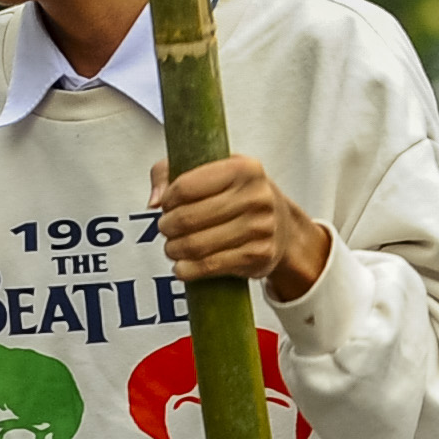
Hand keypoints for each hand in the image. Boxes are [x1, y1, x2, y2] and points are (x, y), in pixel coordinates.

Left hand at [148, 156, 331, 299]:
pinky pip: (210, 266)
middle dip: (167, 227)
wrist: (284, 228)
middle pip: (188, 218)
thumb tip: (154, 202)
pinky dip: (187, 270)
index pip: (186, 186)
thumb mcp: (212, 171)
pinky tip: (182, 266)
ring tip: (173, 247)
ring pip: (196, 245)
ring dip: (174, 249)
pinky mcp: (259, 256)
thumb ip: (170, 173)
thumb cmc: (239, 196)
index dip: (168, 199)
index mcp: (243, 168)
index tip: (167, 205)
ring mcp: (260, 228)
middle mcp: (256, 196)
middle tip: (166, 229)